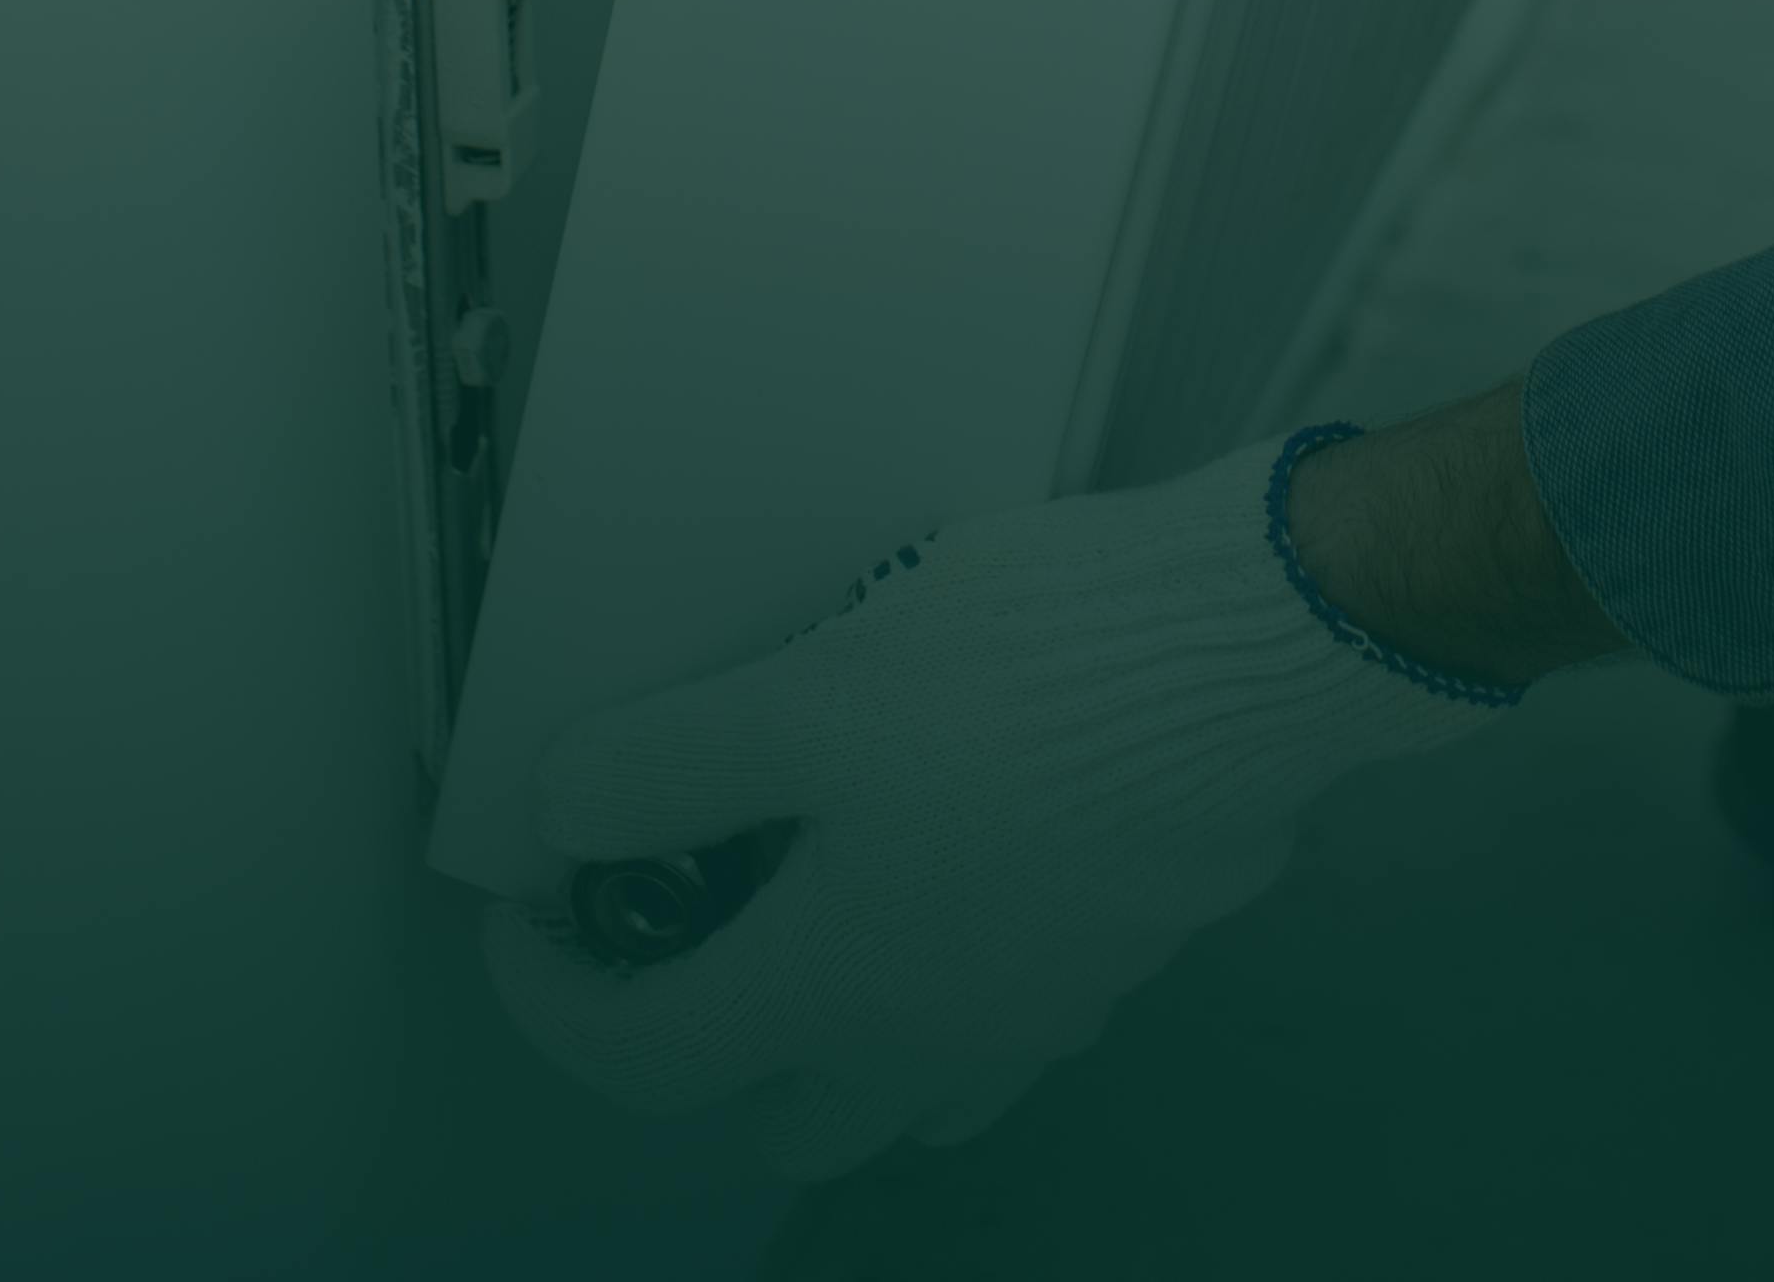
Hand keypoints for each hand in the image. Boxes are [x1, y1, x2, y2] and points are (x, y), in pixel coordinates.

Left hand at [480, 432, 1511, 1177]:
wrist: (1250, 656)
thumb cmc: (1026, 675)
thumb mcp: (815, 690)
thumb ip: (674, 763)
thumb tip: (562, 816)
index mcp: (833, 986)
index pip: (640, 1057)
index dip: (548, 995)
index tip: (523, 904)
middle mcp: (933, 1034)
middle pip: (784, 1118)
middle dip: (706, 1042)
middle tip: (685, 905)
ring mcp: (1040, 1006)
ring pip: (909, 1090)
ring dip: (840, 1033)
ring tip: (820, 890)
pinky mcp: (1123, 949)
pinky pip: (1006, 1015)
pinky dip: (953, 978)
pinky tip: (965, 856)